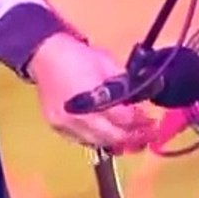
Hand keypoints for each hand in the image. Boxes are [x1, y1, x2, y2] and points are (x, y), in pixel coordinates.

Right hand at [26, 33, 157, 152]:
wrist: (44, 55)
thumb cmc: (78, 56)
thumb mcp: (107, 63)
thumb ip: (125, 83)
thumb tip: (141, 98)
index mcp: (93, 98)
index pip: (123, 118)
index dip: (141, 122)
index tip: (153, 123)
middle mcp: (79, 117)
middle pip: (112, 137)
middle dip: (133, 138)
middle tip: (149, 136)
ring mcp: (66, 125)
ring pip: (98, 143)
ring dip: (117, 142)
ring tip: (133, 140)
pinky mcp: (58, 127)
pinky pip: (83, 140)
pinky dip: (99, 139)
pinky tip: (110, 136)